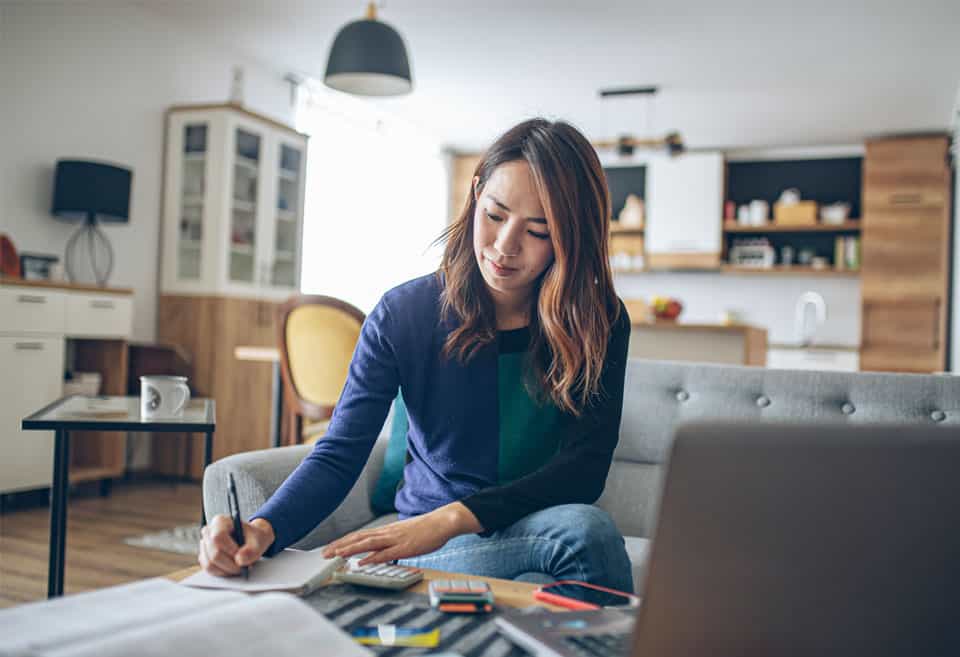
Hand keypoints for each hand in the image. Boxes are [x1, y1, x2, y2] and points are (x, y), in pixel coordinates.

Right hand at [198, 515, 274, 576]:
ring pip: (210, 564)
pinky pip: (209, 570)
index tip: (240, 556)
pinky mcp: (204, 557)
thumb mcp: (258, 540)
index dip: (229, 550)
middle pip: (214, 553)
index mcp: (220, 522)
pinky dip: (222, 573)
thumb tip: (239, 560)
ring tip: (239, 568)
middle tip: (243, 568)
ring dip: (226, 570)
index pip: (218, 537)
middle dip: (230, 564)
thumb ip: (252, 550)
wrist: (252, 540)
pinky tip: (232, 569)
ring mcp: (204, 545)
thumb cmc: (253, 537)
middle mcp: (208, 532)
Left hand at [322, 502, 481, 565]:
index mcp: (386, 531)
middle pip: (359, 538)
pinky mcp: (405, 546)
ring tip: (336, 555)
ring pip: (368, 544)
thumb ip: (390, 543)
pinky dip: (372, 557)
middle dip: (340, 546)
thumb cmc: (425, 530)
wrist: (442, 521)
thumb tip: (378, 553)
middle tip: (325, 554)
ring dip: (350, 549)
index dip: (344, 542)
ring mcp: (395, 539)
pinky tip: (362, 561)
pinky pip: (386, 553)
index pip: (360, 536)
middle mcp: (387, 533)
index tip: (331, 548)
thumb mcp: (404, 536)